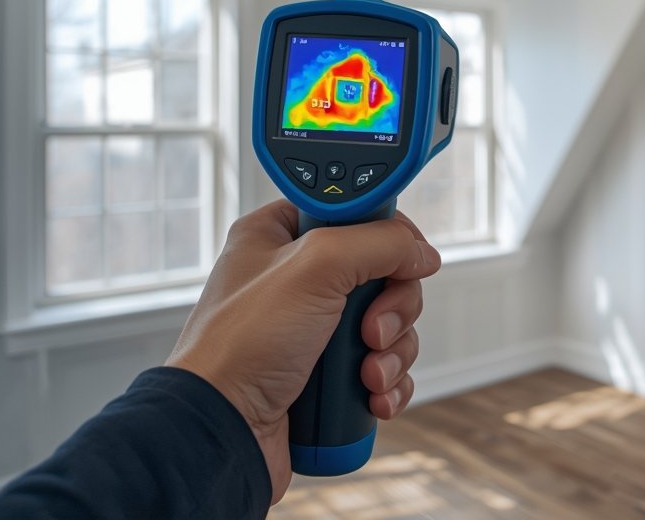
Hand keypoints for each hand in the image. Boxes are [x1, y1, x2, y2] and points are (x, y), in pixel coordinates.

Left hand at [166, 200, 440, 502]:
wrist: (222, 431)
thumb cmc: (241, 346)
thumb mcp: (315, 268)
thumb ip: (380, 243)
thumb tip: (422, 253)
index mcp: (282, 237)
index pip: (357, 213)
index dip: (388, 235)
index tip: (401, 259)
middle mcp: (299, 280)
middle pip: (385, 274)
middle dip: (393, 309)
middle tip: (370, 331)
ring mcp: (314, 330)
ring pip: (390, 325)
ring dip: (392, 353)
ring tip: (366, 375)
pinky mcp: (327, 374)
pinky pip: (384, 367)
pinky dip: (388, 383)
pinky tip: (372, 397)